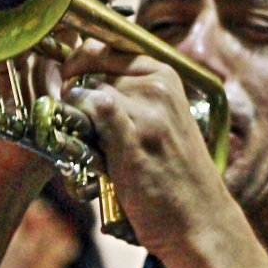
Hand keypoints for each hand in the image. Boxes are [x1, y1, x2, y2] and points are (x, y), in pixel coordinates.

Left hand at [61, 42, 228, 255]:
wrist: (200, 221)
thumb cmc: (176, 176)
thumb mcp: (161, 121)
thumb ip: (128, 96)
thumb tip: (78, 80)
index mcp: (166, 76)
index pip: (105, 47)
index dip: (76, 63)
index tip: (66, 84)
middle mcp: (158, 87)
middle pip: (90, 72)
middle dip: (72, 92)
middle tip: (74, 123)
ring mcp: (147, 111)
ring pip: (84, 93)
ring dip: (72, 117)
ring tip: (84, 146)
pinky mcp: (133, 139)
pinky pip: (88, 112)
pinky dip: (76, 127)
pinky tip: (84, 150)